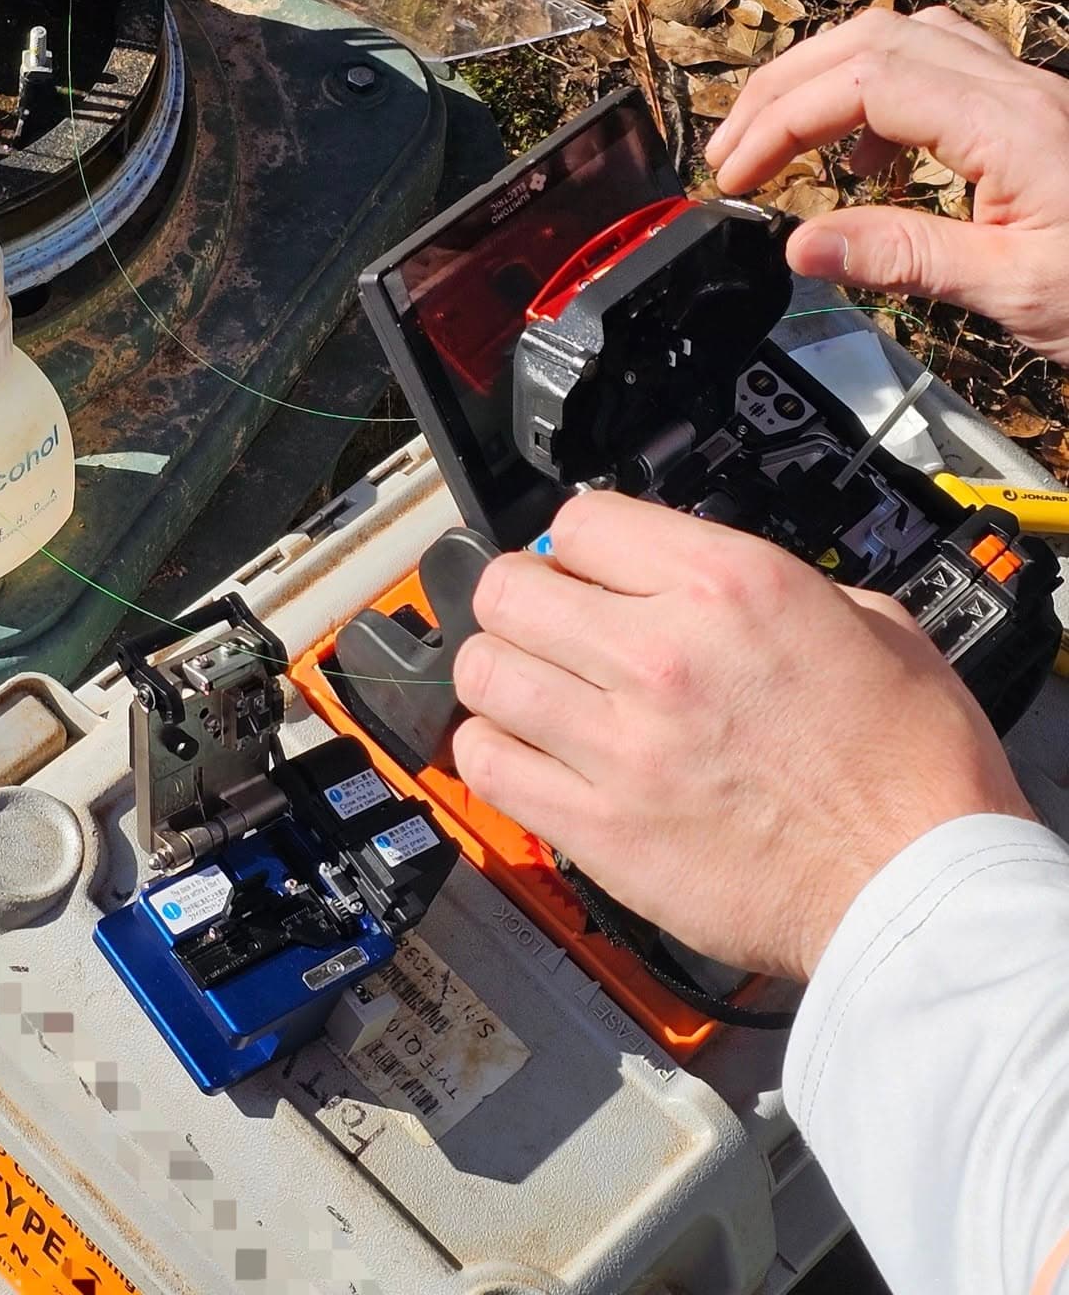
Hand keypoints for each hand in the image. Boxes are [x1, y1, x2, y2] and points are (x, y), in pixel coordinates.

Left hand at [451, 491, 1032, 980]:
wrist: (925, 890)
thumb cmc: (913, 770)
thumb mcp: (871, 623)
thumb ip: (772, 586)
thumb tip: (707, 582)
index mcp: (728, 585)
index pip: (580, 520)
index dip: (579, 545)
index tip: (584, 570)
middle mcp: (661, 652)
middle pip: (509, 589)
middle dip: (523, 600)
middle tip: (547, 626)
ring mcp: (621, 742)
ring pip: (484, 672)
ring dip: (501, 674)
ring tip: (532, 691)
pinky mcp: (600, 827)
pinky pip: (487, 764)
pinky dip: (491, 752)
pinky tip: (525, 754)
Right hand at [704, 6, 1068, 363]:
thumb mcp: (1017, 292)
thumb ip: (903, 259)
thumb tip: (802, 244)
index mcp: (1011, 124)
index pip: (863, 81)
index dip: (783, 120)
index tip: (739, 174)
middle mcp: (1018, 89)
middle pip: (871, 39)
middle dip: (786, 88)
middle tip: (735, 152)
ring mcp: (1028, 95)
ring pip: (902, 41)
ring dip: (827, 81)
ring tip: (783, 145)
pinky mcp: (1032, 117)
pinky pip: (940, 68)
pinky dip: (877, 97)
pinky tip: (870, 159)